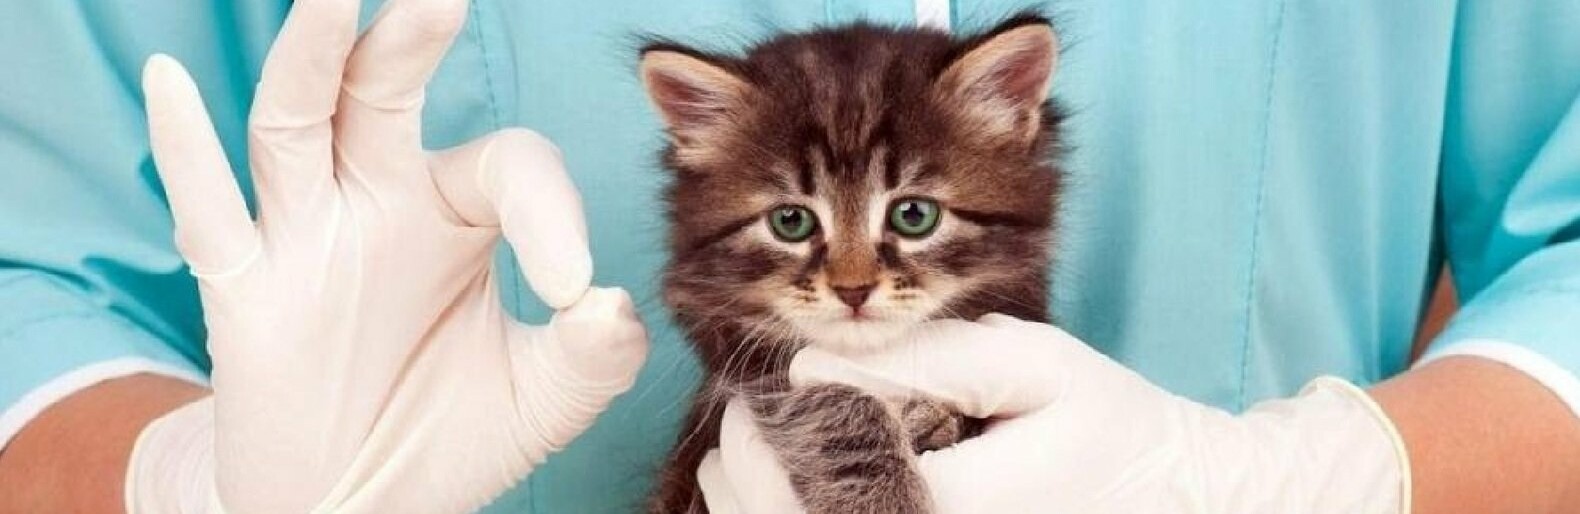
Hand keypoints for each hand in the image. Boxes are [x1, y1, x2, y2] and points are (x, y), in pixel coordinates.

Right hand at [124, 1, 647, 511]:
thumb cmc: (450, 434)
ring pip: (297, 126)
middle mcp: (379, 202)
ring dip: (311, 61)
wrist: (359, 506)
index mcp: (458, 214)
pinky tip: (171, 86)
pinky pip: (210, 214)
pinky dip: (184, 150)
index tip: (573, 291)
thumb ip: (592, 356)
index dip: (548, 213)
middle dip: (407, 41)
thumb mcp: (542, 398)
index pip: (510, 167)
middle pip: (384, 95)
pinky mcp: (244, 290)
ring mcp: (306, 236)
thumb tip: (611, 305)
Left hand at [701, 315, 1409, 512]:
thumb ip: (926, 360)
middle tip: (728, 435)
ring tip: (734, 468)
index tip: (742, 403)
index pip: (815, 491)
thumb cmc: (1115, 426)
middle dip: (746, 489)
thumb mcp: (1032, 366)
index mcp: (949, 507)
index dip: (759, 451)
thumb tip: (811, 368)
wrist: (1183, 497)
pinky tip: (785, 502)